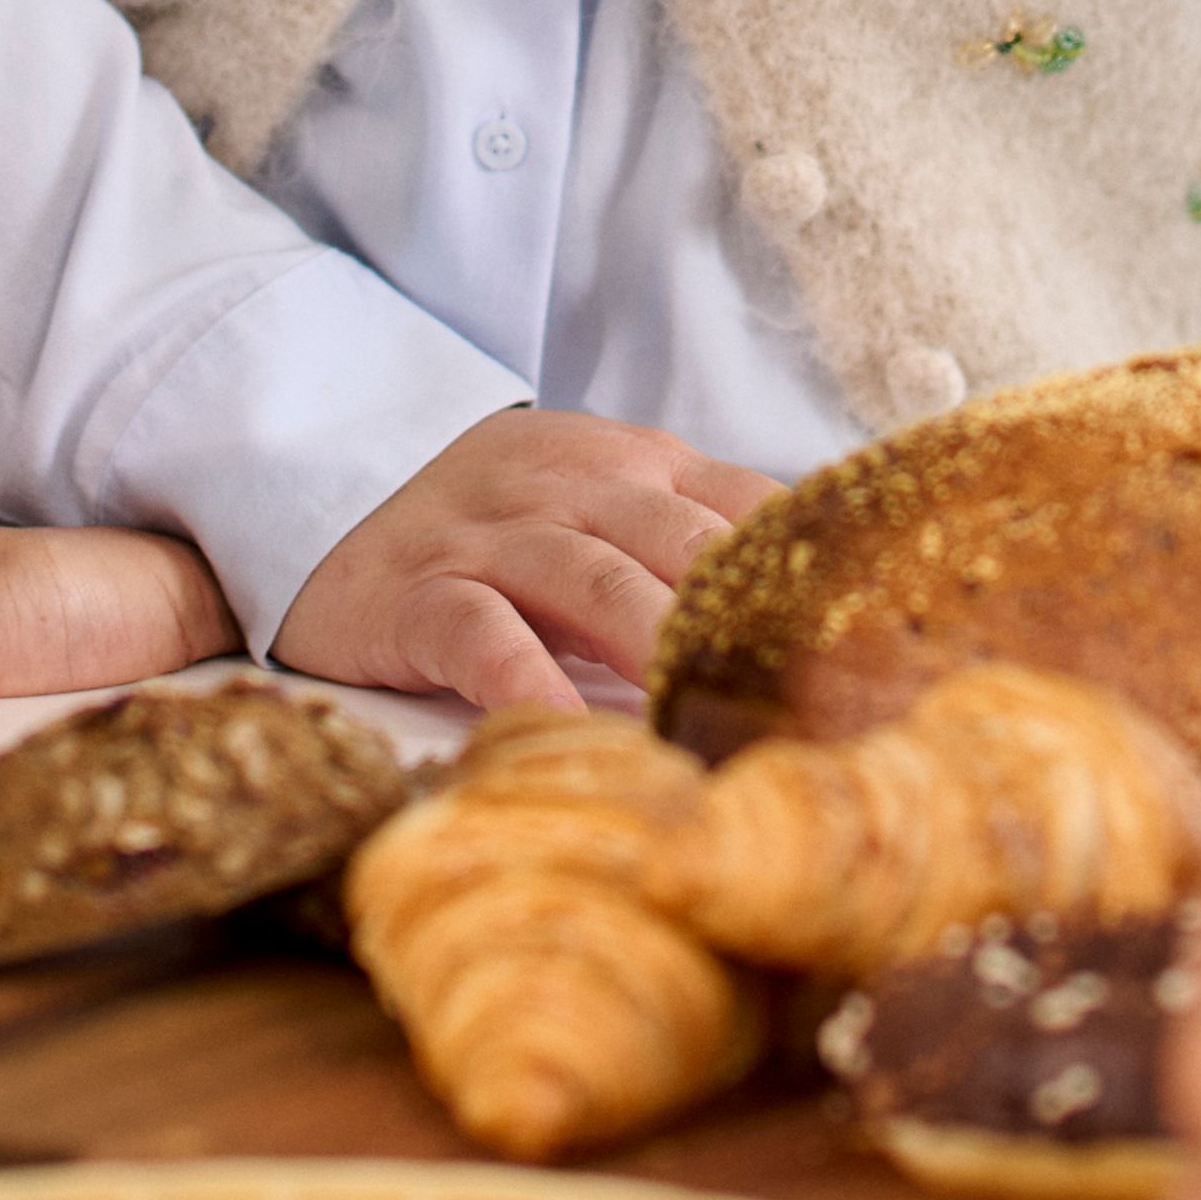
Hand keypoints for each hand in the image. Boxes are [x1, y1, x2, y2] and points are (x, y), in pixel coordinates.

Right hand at [267, 406, 783, 715]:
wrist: (324, 482)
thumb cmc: (494, 525)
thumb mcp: (602, 508)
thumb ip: (695, 546)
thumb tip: (819, 628)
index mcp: (639, 467)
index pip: (748, 508)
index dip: (812, 579)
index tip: (877, 654)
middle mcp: (574, 489)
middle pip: (685, 546)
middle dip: (753, 627)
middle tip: (818, 709)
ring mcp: (492, 537)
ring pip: (596, 582)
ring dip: (660, 649)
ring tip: (713, 720)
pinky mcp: (418, 591)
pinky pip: (481, 632)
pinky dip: (528, 681)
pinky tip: (568, 732)